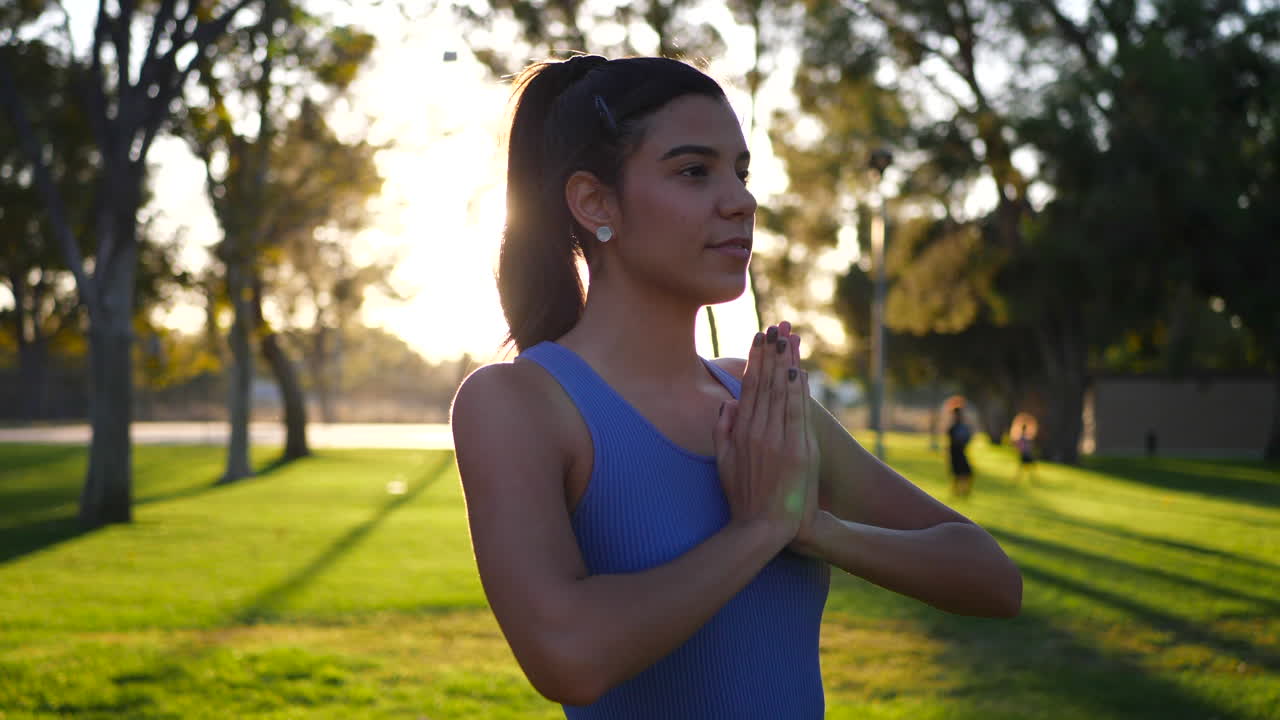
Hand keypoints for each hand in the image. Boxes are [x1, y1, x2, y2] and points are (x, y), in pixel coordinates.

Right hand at [713, 321, 819, 549]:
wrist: (764, 527)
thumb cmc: (744, 497)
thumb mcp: (724, 463)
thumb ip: (722, 431)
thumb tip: (727, 402)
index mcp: (740, 432)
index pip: (749, 387)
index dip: (756, 360)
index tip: (760, 337)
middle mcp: (757, 432)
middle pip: (766, 383)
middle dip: (772, 352)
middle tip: (777, 325)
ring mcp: (778, 440)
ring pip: (781, 392)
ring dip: (786, 362)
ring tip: (789, 336)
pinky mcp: (796, 451)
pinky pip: (797, 413)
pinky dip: (798, 390)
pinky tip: (800, 370)